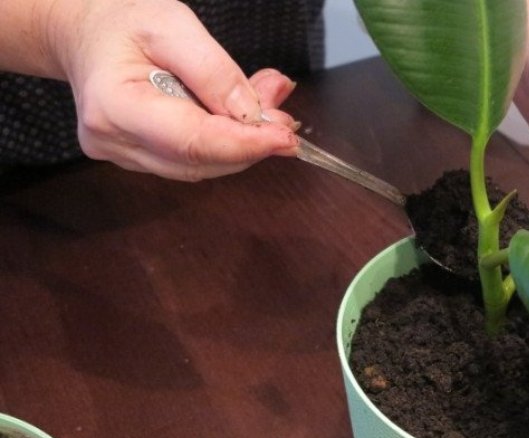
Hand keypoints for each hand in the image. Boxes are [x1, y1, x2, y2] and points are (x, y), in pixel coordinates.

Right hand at [55, 0, 298, 179]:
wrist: (88, 34)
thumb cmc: (123, 25)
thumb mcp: (172, 25)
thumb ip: (214, 70)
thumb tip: (253, 114)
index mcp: (114, 106)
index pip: (192, 142)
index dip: (245, 144)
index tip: (284, 137)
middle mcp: (115, 140)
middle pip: (202, 160)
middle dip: (251, 142)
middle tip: (282, 114)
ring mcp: (125, 155)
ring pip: (204, 166)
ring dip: (243, 142)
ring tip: (265, 103)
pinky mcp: (142, 159)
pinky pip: (195, 160)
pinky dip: (226, 142)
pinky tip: (240, 116)